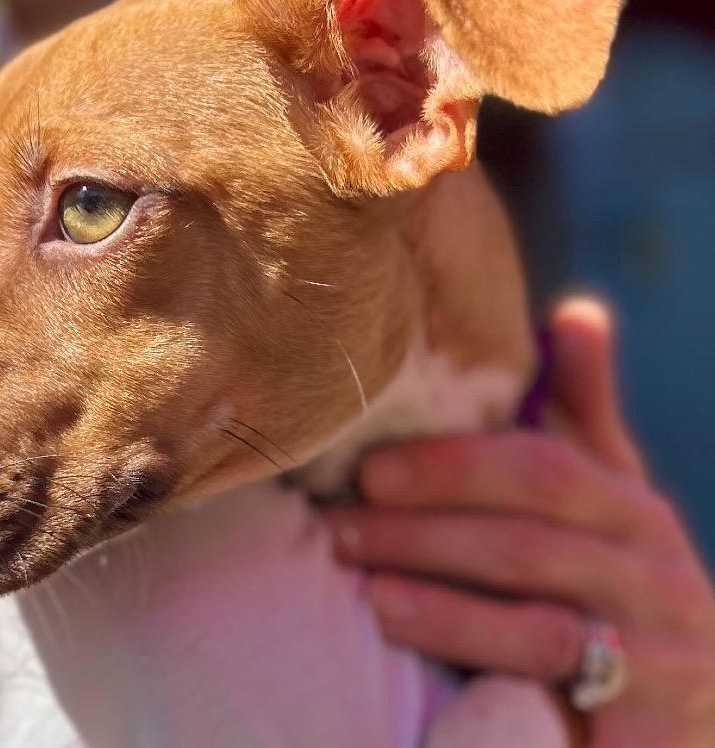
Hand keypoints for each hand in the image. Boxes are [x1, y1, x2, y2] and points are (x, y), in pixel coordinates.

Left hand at [323, 298, 714, 745]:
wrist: (681, 712)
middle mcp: (659, 574)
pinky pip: (550, 689)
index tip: (369, 468)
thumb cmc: (613, 585)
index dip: (450, 466)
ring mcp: (662, 654)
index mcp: (634, 508)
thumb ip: (582, 413)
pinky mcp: (649, 721)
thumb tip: (578, 310)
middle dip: (421, 530)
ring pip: (538, 621)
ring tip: (358, 582)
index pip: (541, 469)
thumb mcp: (605, 498)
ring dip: (436, 598)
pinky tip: (404, 641)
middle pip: (527, 540)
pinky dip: (472, 658)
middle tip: (336, 524)